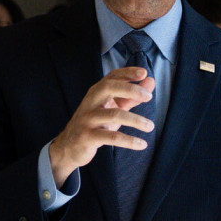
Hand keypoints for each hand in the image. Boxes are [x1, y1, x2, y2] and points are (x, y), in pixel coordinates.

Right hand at [49, 67, 156, 185]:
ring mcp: (88, 119)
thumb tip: (150, 82)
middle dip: (130, 89)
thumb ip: (132, 96)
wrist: (69, 147)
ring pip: (114, 114)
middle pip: (109, 88)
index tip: (144, 73)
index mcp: (96, 93)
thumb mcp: (112, 109)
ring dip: (135, 120)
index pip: (112, 76)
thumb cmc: (95, 124)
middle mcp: (90, 102)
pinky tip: (142, 144)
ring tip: (150, 126)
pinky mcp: (88, 137)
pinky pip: (112, 137)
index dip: (127, 73)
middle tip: (148, 96)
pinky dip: (129, 141)